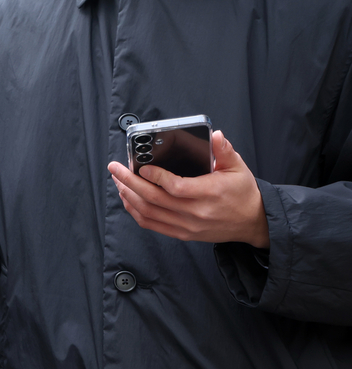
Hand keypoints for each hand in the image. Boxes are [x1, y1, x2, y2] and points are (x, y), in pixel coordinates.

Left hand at [107, 130, 268, 247]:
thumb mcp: (238, 167)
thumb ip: (224, 150)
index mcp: (210, 193)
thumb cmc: (243, 193)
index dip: (155, 177)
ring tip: (118, 181)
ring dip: (129, 196)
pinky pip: (152, 225)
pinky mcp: (182, 233)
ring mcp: (187, 225)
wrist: (253, 222)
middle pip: (154, 199)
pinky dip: (135, 212)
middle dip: (129, 182)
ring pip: (148, 213)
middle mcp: (196, 212)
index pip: (176, 187)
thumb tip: (216, 135)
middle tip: (116, 169)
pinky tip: (128, 199)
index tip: (141, 167)